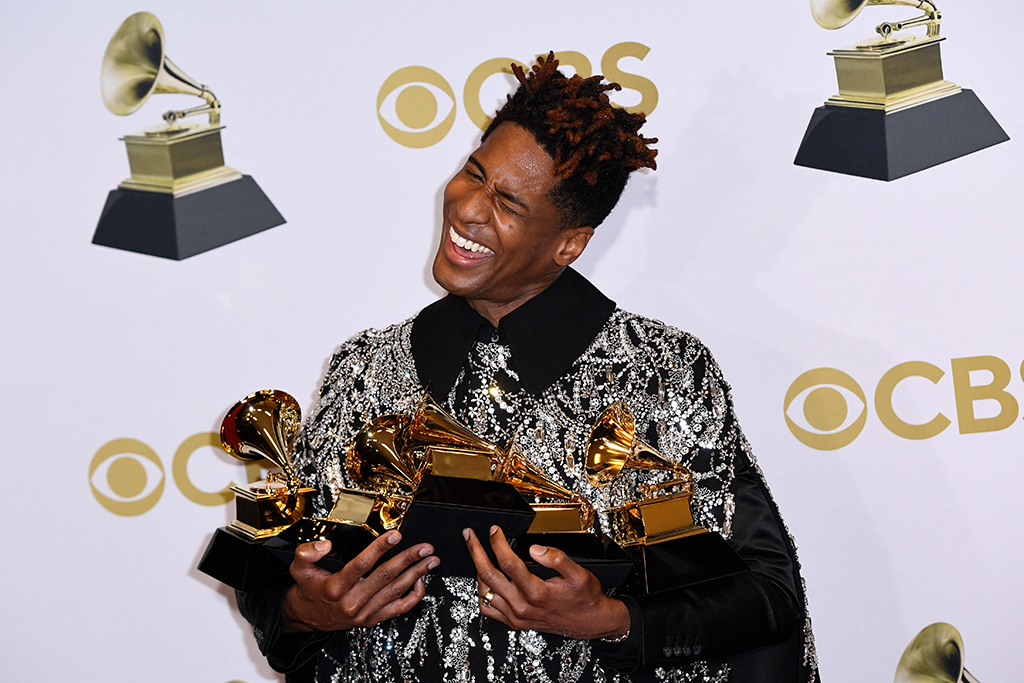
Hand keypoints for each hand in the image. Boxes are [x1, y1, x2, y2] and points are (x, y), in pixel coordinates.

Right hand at [281, 530, 438, 632]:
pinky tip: (421, 580)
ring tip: (431, 560)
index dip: (379, 548)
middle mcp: (353, 601)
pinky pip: (398, 609)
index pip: (361, 565)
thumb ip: (307, 552)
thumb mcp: (298, 568)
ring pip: (396, 591)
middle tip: (424, 547)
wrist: (308, 618)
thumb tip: (325, 544)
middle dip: (408, 559)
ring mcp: (365, 613)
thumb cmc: (309, 590)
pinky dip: (413, 595)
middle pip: (385, 577)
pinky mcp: (373, 619)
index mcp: (336, 587)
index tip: (395, 535)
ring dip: (416, 574)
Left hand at [464, 526, 629, 639]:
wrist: (590, 623)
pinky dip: (482, 593)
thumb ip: (557, 558)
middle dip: (476, 551)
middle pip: (488, 576)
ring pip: (485, 592)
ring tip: (475, 553)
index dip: (497, 542)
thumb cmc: (585, 598)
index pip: (508, 562)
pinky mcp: (515, 623)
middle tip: (470, 536)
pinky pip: (489, 609)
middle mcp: (523, 606)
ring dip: (477, 570)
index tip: (494, 530)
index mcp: (537, 592)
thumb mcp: (579, 573)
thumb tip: (535, 548)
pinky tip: (484, 581)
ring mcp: (517, 616)